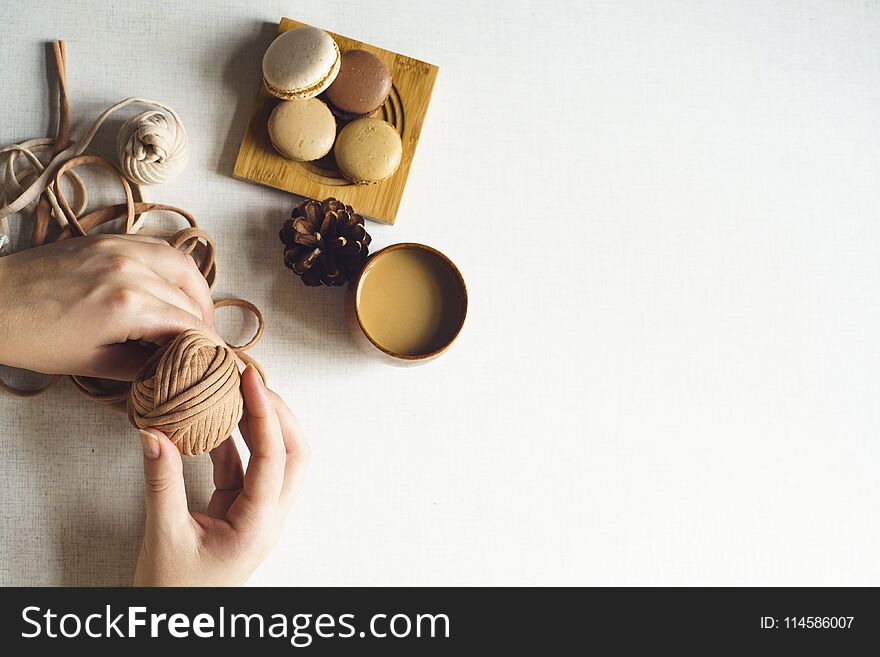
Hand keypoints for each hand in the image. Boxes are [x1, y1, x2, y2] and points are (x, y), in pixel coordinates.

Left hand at [0, 234, 213, 379]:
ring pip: (183, 265)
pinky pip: (160, 246)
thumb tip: (173, 369)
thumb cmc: (33, 338)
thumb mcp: (92, 364)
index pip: (189, 325)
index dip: (211, 346)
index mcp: (127, 306)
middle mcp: (131, 270)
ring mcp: (120, 248)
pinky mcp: (109, 239)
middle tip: (209, 345)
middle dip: (206, 323)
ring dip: (199, 290)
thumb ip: (142, 367)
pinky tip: (176, 285)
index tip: (221, 361)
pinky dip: (177, 267)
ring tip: (199, 313)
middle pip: (190, 297)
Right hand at [133, 365, 309, 585]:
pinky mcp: (241, 512)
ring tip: (237, 392)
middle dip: (278, 413)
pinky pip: (245, 469)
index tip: (250, 380)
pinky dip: (233, 444)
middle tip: (251, 380)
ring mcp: (258, 513)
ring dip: (260, 425)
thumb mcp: (164, 536)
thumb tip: (154, 434)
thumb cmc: (174, 590)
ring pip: (275, 460)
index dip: (265, 415)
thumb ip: (161, 483)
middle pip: (294, 453)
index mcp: (259, 524)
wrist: (177, 622)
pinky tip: (213, 423)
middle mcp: (268, 517)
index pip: (274, 458)